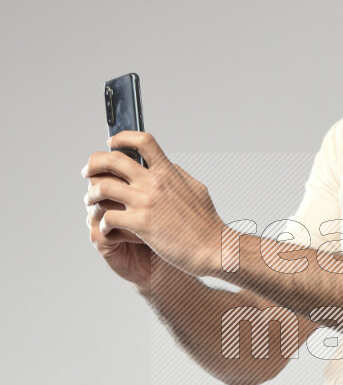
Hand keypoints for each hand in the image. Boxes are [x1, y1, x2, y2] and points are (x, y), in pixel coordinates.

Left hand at [82, 132, 223, 277]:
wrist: (213, 247)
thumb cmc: (207, 223)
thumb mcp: (196, 189)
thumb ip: (177, 175)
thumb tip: (167, 166)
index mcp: (168, 172)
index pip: (143, 141)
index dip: (123, 137)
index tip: (111, 142)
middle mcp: (154, 183)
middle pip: (113, 159)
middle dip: (94, 163)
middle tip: (88, 171)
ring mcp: (146, 203)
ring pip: (104, 187)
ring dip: (92, 193)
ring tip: (90, 200)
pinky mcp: (140, 225)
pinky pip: (109, 216)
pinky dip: (103, 221)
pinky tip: (107, 226)